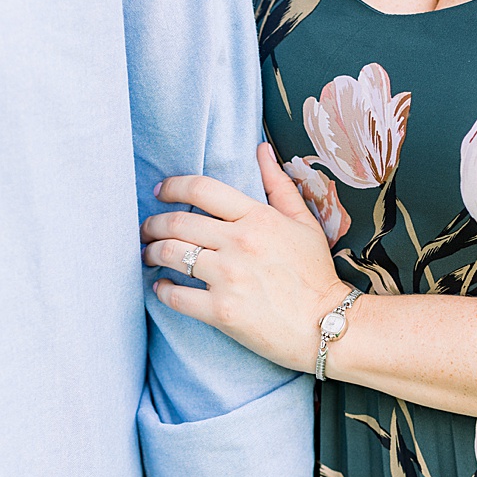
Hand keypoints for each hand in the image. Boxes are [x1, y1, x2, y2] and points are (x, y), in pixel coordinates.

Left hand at [141, 144, 344, 372]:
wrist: (329, 326)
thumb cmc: (317, 275)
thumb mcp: (305, 224)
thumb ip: (280, 187)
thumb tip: (262, 151)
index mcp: (258, 218)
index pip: (201, 189)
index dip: (172, 187)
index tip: (160, 192)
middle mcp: (240, 243)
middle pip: (177, 223)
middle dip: (153, 224)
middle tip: (147, 230)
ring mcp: (229, 278)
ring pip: (170, 255)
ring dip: (152, 253)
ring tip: (149, 255)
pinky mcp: (221, 311)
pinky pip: (176, 296)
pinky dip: (163, 290)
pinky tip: (162, 287)